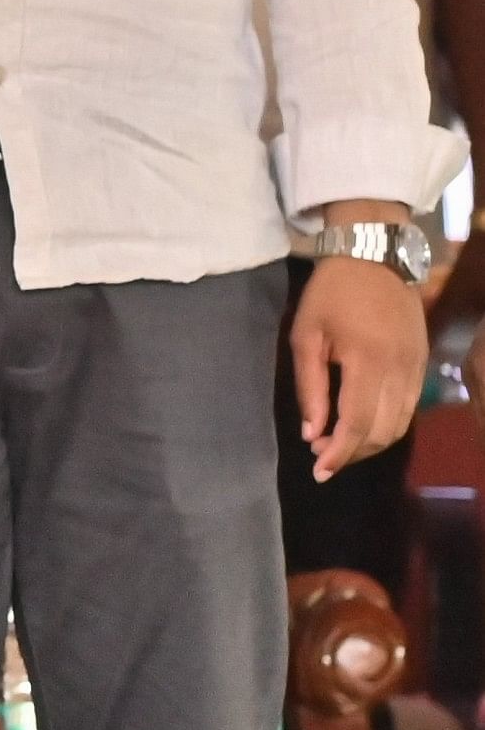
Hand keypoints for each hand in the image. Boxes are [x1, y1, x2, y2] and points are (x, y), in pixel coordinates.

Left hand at [295, 252, 429, 480]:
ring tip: (339, 445)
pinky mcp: (423, 365)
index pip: (358, 424)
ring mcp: (417, 370)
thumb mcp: (306, 335)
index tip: (319, 471)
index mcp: (368, 363)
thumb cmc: (331, 294)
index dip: (340, 454)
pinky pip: (409, 409)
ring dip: (371, 443)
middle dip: (353, 453)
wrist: (375, 258)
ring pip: (400, 425)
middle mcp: (400, 372)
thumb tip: (311, 433)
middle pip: (383, 432)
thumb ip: (310, 387)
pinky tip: (363, 425)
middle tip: (322, 457)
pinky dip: (387, 426)